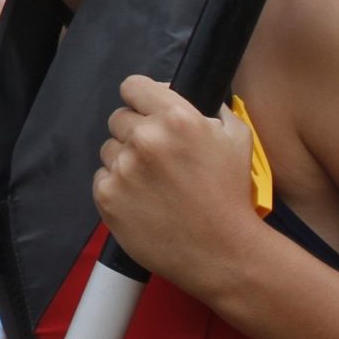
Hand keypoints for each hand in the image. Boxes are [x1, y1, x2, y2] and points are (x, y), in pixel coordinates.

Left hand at [91, 74, 266, 298]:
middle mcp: (145, 139)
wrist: (223, 253)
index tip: (147, 110)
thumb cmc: (232, 195)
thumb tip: (175, 92)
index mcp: (177, 118)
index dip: (141, 98)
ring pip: (109, 149)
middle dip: (136, 132)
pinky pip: (102, 178)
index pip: (133, 86)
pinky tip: (144, 201)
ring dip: (126, 160)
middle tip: (159, 157)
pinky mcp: (107, 196)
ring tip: (154, 184)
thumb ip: (208, 108)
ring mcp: (123, 169)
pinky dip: (118, 187)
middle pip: (119, 118)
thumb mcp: (236, 138)